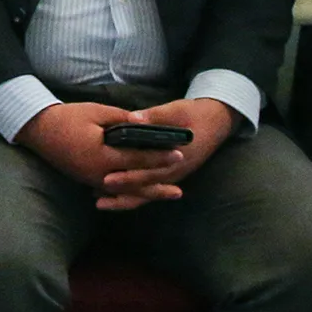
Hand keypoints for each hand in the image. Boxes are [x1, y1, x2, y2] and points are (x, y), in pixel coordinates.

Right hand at [14, 103, 185, 209]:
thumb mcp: (95, 112)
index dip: (159, 157)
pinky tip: (142, 194)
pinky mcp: (87, 180)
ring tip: (170, 195)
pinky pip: (114, 191)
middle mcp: (100, 174)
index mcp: (103, 156)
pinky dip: (130, 193)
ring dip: (149, 193)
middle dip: (159, 183)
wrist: (38, 129)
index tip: (179, 154)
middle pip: (136, 183)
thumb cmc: (67, 118)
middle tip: (180, 187)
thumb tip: (144, 123)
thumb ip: (122, 119)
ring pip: (126, 191)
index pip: (138, 159)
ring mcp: (92, 180)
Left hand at [95, 98, 233, 203]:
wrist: (216, 122)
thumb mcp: (177, 110)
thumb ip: (156, 116)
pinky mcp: (168, 174)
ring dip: (124, 198)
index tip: (107, 180)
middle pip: (146, 189)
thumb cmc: (195, 115)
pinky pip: (149, 188)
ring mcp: (172, 175)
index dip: (129, 178)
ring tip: (99, 200)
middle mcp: (175, 172)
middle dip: (121, 192)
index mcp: (177, 159)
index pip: (150, 174)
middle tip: (96, 193)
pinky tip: (114, 194)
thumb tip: (134, 118)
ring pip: (147, 194)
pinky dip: (133, 193)